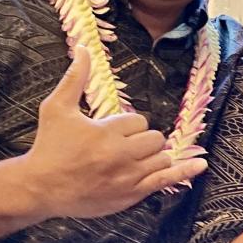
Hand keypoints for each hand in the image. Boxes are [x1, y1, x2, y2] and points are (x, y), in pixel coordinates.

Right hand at [15, 46, 206, 218]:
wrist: (40, 188)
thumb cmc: (48, 146)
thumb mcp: (56, 108)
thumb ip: (74, 78)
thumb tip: (85, 48)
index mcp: (106, 132)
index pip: (137, 121)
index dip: (126, 125)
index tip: (110, 132)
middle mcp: (121, 154)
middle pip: (154, 138)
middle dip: (142, 138)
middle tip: (122, 145)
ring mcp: (129, 177)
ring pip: (162, 157)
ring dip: (153, 154)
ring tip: (135, 157)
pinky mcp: (132, 194)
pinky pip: (167, 180)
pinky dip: (185, 171)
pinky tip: (201, 164)